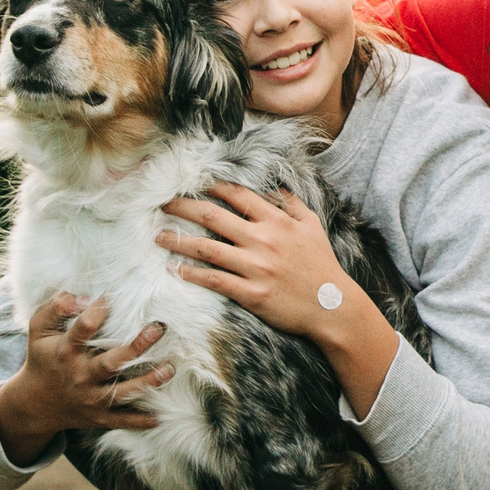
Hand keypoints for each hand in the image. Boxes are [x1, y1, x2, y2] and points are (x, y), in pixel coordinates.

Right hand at [0, 294, 168, 463]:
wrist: (34, 403)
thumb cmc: (44, 358)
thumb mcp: (38, 330)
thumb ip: (55, 307)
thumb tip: (82, 296)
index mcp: (66, 352)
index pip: (83, 328)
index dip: (98, 310)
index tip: (113, 297)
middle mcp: (80, 376)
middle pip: (110, 363)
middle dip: (136, 347)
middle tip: (158, 329)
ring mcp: (90, 399)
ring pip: (122, 393)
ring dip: (148, 382)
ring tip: (170, 369)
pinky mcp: (98, 417)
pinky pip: (121, 421)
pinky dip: (140, 421)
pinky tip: (159, 416)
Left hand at [157, 183, 353, 339]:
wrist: (332, 306)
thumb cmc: (322, 265)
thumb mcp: (313, 227)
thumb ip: (293, 204)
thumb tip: (276, 187)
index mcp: (277, 221)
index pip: (237, 195)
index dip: (211, 186)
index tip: (192, 183)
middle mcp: (263, 240)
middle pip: (213, 217)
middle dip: (183, 207)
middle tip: (162, 204)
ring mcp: (256, 268)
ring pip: (207, 249)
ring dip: (178, 241)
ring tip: (158, 236)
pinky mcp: (251, 293)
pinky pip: (214, 280)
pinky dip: (191, 273)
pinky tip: (174, 268)